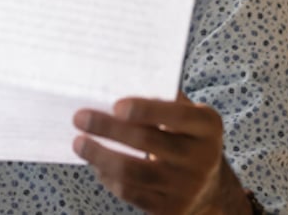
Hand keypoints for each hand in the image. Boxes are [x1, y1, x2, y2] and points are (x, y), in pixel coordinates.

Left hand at [72, 93, 249, 213]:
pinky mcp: (170, 209)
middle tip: (80, 117)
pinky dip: (109, 177)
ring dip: (101, 156)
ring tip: (78, 143)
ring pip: (135, 172)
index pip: (178, 115)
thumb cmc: (185, 137)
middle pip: (149, 142)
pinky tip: (96, 164)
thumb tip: (115, 85)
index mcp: (207, 126)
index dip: (146, 110)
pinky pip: (132, 193)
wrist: (209, 188)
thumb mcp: (186, 114)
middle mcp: (203, 158)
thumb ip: (161, 99)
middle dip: (109, 128)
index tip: (116, 105)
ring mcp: (187, 187)